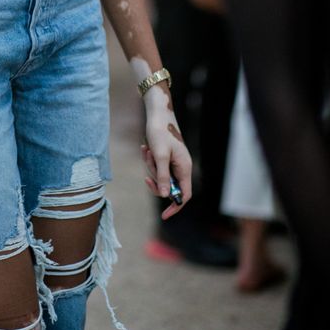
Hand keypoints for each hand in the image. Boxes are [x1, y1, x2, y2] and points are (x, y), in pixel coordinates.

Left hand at [141, 88, 192, 219]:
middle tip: (146, 177)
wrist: (157, 113)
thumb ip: (162, 176)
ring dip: (150, 166)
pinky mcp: (165, 156)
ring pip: (160, 175)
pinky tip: (145, 147)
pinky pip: (156, 165)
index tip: (164, 216)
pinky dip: (149, 159)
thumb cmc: (160, 132)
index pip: (184, 195)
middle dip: (156, 181)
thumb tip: (164, 195)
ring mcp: (173, 161)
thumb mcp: (160, 156)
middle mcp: (181, 166)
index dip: (175, 206)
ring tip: (147, 150)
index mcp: (184, 168)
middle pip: (169, 186)